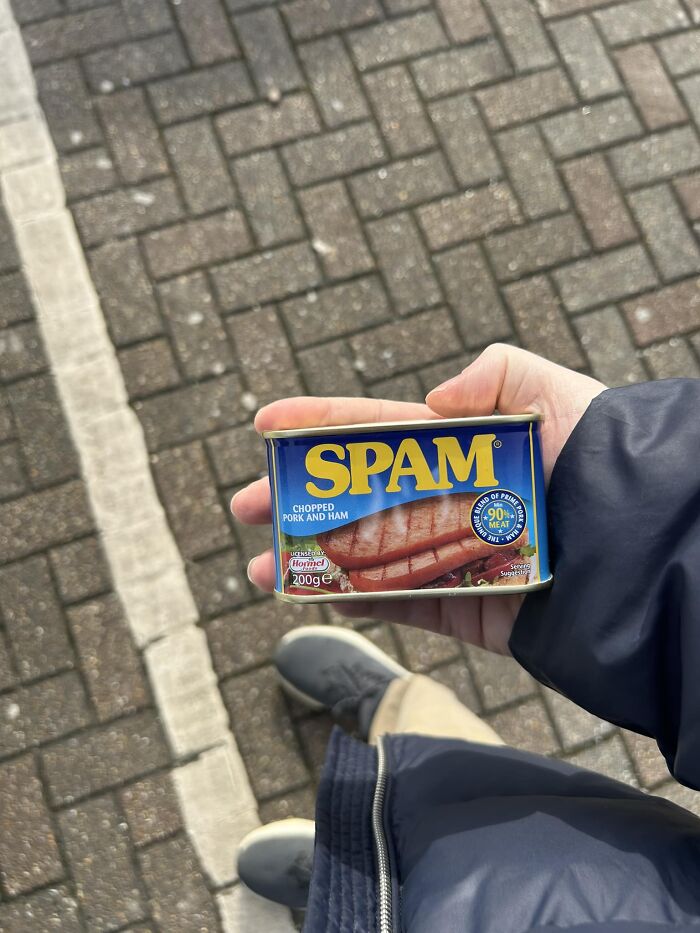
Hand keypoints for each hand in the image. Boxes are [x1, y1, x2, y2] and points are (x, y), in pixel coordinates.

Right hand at [231, 344, 604, 654]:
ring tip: (261, 569)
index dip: (317, 425)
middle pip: (355, 497)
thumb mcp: (549, 388)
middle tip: (246, 505)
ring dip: (311, 561)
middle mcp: (445, 499)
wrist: (636, 546)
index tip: (263, 424)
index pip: (371, 431)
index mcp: (456, 447)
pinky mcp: (465, 606)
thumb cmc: (596, 457)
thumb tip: (433, 397)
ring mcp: (450, 555)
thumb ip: (495, 370)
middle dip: (296, 499)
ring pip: (365, 556)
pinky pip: (400, 603)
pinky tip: (315, 594)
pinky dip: (356, 601)